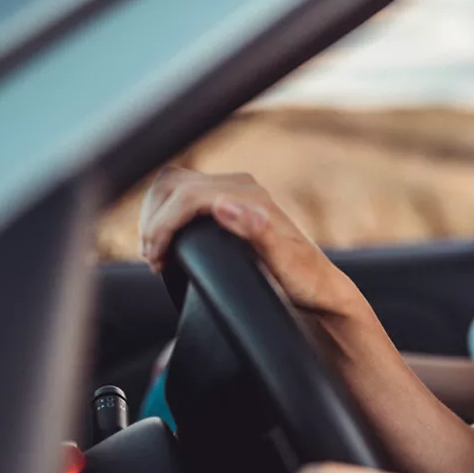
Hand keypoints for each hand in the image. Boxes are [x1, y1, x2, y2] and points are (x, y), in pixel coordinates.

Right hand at [138, 167, 342, 311]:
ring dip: (155, 216)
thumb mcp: (284, 263)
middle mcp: (243, 187)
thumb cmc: (304, 280)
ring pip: (174, 187)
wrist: (320, 287)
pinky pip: (183, 196)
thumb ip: (256, 232)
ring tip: (155, 252)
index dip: (163, 224)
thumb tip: (222, 205)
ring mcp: (234, 192)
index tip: (156, 256)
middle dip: (154, 220)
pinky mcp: (228, 202)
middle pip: (175, 185)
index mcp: (252, 197)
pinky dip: (165, 216)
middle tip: (153, 257)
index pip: (187, 195)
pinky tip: (166, 243)